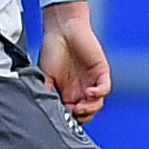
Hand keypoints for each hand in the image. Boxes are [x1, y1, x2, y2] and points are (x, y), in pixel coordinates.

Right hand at [38, 2, 110, 118]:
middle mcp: (81, 89)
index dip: (70, 118)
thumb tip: (43, 107)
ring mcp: (92, 81)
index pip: (73, 114)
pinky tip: (90, 93)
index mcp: (68, 93)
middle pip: (87, 112)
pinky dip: (99, 94)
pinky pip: (105, 88)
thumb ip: (46, 92)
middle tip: (74, 112)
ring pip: (97, 103)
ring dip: (90, 108)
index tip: (64, 117)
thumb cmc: (52, 49)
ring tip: (81, 106)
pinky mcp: (101, 72)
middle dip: (82, 116)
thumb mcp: (44, 75)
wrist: (62, 29)